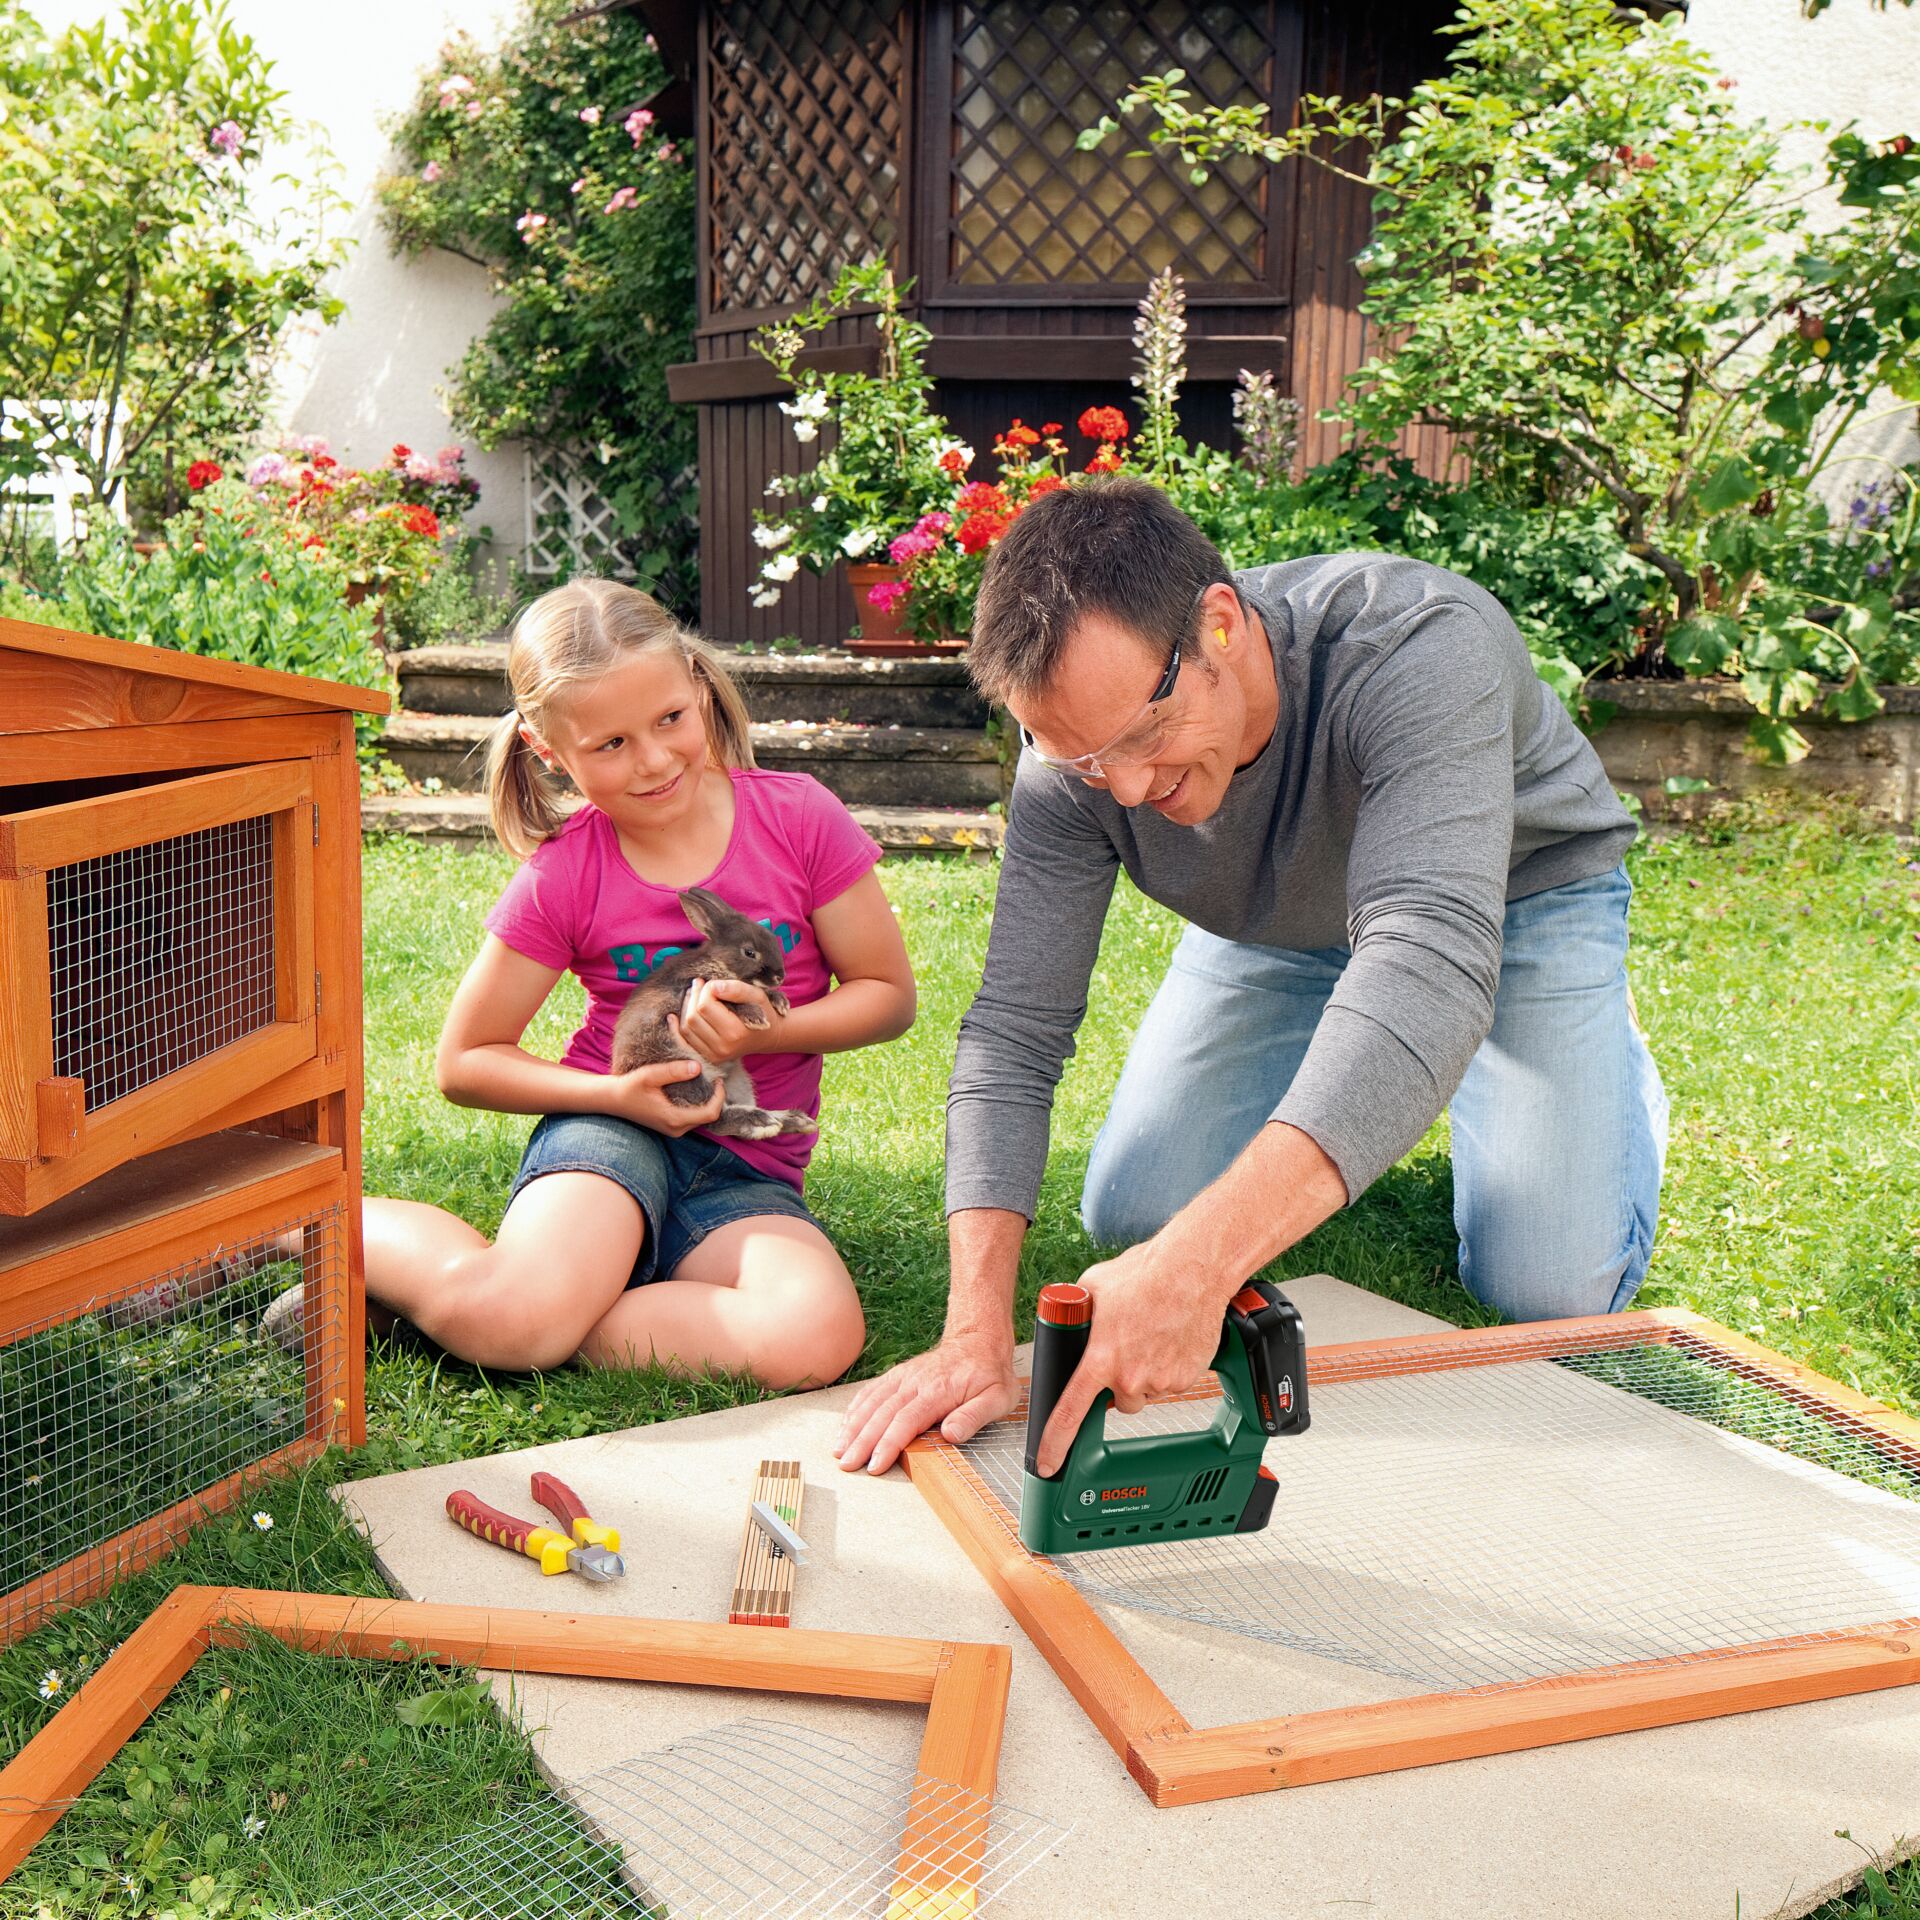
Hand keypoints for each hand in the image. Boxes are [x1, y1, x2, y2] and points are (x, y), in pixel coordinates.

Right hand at [605, 1056, 725, 1135]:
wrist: (612, 1099)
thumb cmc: (629, 1087)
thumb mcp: (650, 1075)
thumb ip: (673, 1071)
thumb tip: (697, 1067)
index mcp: (674, 1119)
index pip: (710, 1114)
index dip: (720, 1097)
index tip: (718, 1080)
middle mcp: (676, 1129)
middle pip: (709, 1117)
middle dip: (716, 1099)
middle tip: (714, 1078)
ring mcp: (673, 1129)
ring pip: (701, 1119)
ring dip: (707, 1102)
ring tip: (707, 1082)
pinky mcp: (671, 1126)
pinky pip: (693, 1118)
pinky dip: (698, 1105)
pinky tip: (696, 1089)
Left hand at [677, 978, 779, 1064]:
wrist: (769, 1036)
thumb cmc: (763, 1012)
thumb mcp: (756, 995)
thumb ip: (736, 989)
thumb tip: (712, 986)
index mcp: (735, 1032)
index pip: (705, 1006)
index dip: (706, 990)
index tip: (713, 984)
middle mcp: (723, 1047)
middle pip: (692, 1018)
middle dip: (693, 997)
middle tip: (699, 985)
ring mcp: (714, 1055)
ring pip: (686, 1029)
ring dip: (686, 1009)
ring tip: (694, 995)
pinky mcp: (708, 1058)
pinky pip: (685, 1041)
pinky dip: (677, 1027)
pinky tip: (674, 1015)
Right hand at [834, 1332, 1019, 1475]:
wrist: (979, 1339)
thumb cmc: (990, 1373)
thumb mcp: (998, 1397)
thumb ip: (974, 1416)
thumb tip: (951, 1434)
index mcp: (939, 1391)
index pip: (907, 1420)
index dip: (888, 1444)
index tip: (874, 1465)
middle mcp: (915, 1382)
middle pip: (882, 1414)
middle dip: (862, 1441)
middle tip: (847, 1465)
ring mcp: (905, 1377)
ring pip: (872, 1402)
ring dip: (853, 1427)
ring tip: (838, 1450)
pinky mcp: (899, 1375)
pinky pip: (872, 1391)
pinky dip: (856, 1408)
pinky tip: (845, 1425)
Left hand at [1033, 1238, 1236, 1478]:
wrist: (1191, 1271)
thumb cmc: (1143, 1274)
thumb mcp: (1092, 1287)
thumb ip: (1077, 1313)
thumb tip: (1066, 1317)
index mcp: (1100, 1359)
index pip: (1070, 1411)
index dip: (1056, 1443)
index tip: (1050, 1464)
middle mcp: (1130, 1377)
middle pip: (1117, 1402)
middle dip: (1118, 1383)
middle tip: (1125, 1350)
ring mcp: (1162, 1381)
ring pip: (1146, 1392)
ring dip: (1144, 1376)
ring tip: (1150, 1337)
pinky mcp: (1187, 1378)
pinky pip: (1171, 1384)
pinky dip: (1169, 1369)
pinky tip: (1169, 1339)